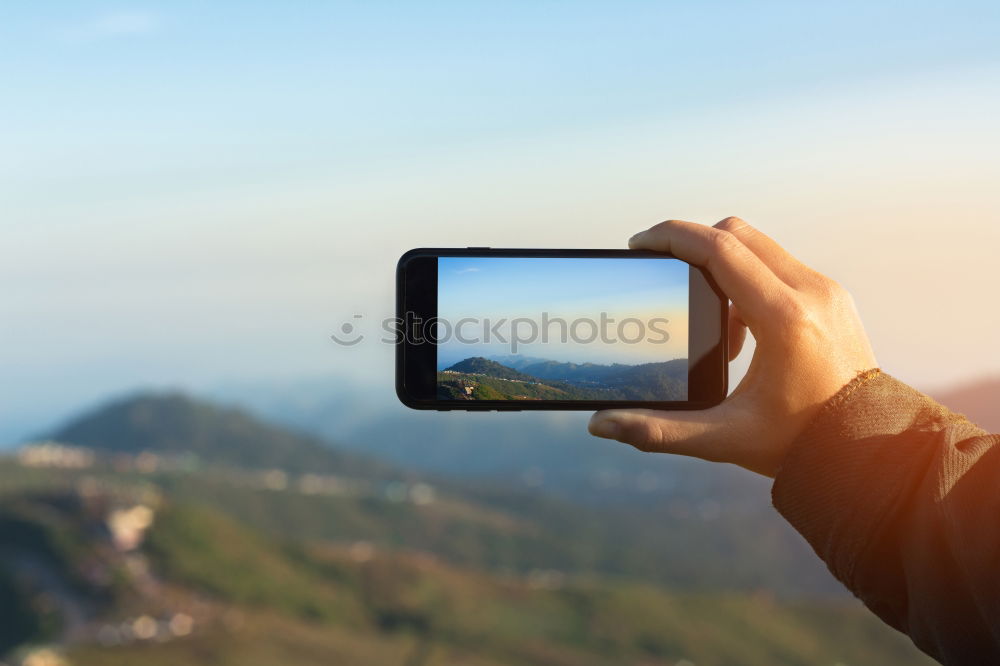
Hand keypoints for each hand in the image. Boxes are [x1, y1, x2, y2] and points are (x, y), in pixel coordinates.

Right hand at [588, 217, 878, 476]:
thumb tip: (601, 426)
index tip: (639, 245)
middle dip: (690, 242)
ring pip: (759, 245)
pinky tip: (738, 327)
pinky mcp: (832, 297)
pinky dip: (746, 277)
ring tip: (703, 312)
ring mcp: (826, 290)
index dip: (672, 237)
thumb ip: (659, 430)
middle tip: (660, 267)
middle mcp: (811, 292)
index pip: (720, 249)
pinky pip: (778, 265)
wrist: (868, 451)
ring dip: (720, 261)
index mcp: (785, 319)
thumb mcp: (724, 438)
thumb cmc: (800, 445)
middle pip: (736, 233)